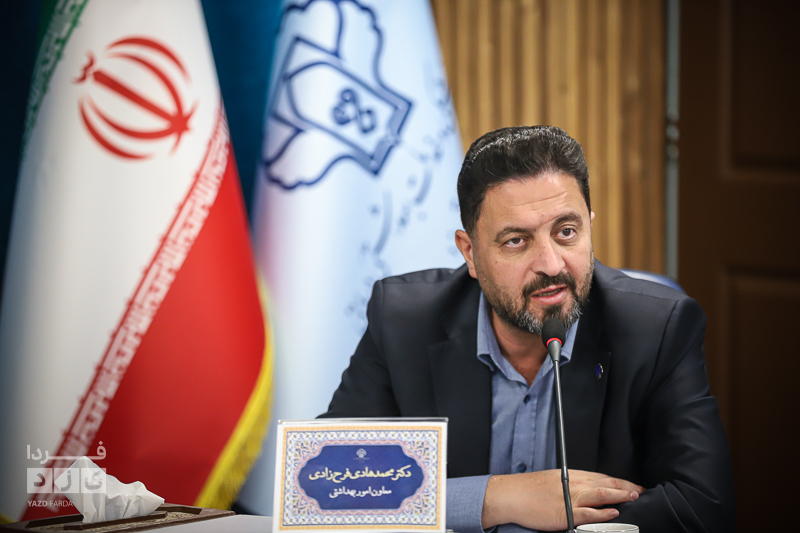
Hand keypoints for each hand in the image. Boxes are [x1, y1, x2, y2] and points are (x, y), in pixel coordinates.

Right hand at [481, 469, 644, 530]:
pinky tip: (613, 512)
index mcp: (571, 475)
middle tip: (641, 491)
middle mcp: (573, 483)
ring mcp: (569, 498)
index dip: (620, 481)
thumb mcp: (553, 480)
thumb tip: (587, 490)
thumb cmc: (529, 489)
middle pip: (605, 483)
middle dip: (625, 486)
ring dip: (619, 495)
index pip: (601, 476)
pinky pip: (588, 513)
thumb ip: (571, 485)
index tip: (633, 485)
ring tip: (633, 497)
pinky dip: (602, 513)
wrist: (511, 495)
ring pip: (600, 494)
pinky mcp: (565, 513)